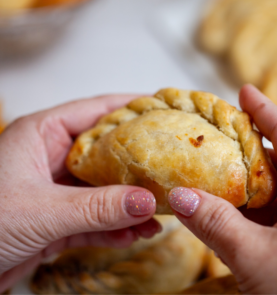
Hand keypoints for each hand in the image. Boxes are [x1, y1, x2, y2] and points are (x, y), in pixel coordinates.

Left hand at [0, 95, 158, 291]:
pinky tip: (135, 233)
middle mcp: (53, 157)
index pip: (95, 110)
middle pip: (106, 151)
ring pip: (104, 189)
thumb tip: (146, 202)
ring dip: (130, 203)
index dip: (130, 108)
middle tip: (170, 164)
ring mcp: (58, 189)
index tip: (162, 109)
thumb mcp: (42, 211)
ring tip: (158, 213)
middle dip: (137, 163)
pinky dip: (114, 227)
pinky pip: (95, 218)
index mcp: (43, 135)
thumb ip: (97, 208)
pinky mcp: (59, 218)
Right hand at [168, 85, 276, 293]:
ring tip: (220, 171)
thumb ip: (215, 224)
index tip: (244, 90)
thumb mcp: (256, 259)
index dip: (264, 110)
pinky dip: (256, 205)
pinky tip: (234, 208)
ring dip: (249, 179)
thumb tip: (179, 197)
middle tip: (221, 135)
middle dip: (251, 145)